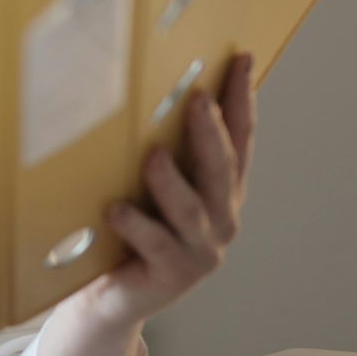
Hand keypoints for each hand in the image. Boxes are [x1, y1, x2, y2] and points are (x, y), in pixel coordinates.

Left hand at [94, 50, 256, 324]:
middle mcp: (220, 219)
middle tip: (198, 99)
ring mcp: (199, 251)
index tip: (243, 59)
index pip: (240, 139)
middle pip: (221, 170)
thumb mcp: (154, 184)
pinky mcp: (171, 276)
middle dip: (212, 133)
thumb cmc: (133, 230)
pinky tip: (117, 208)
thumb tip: (148, 84)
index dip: (242, 99)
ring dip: (171, 181)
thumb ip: (165, 146)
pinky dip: (137, 225)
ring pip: (191, 209)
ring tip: (153, 155)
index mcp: (222, 192)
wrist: (113, 295)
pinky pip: (155, 245)